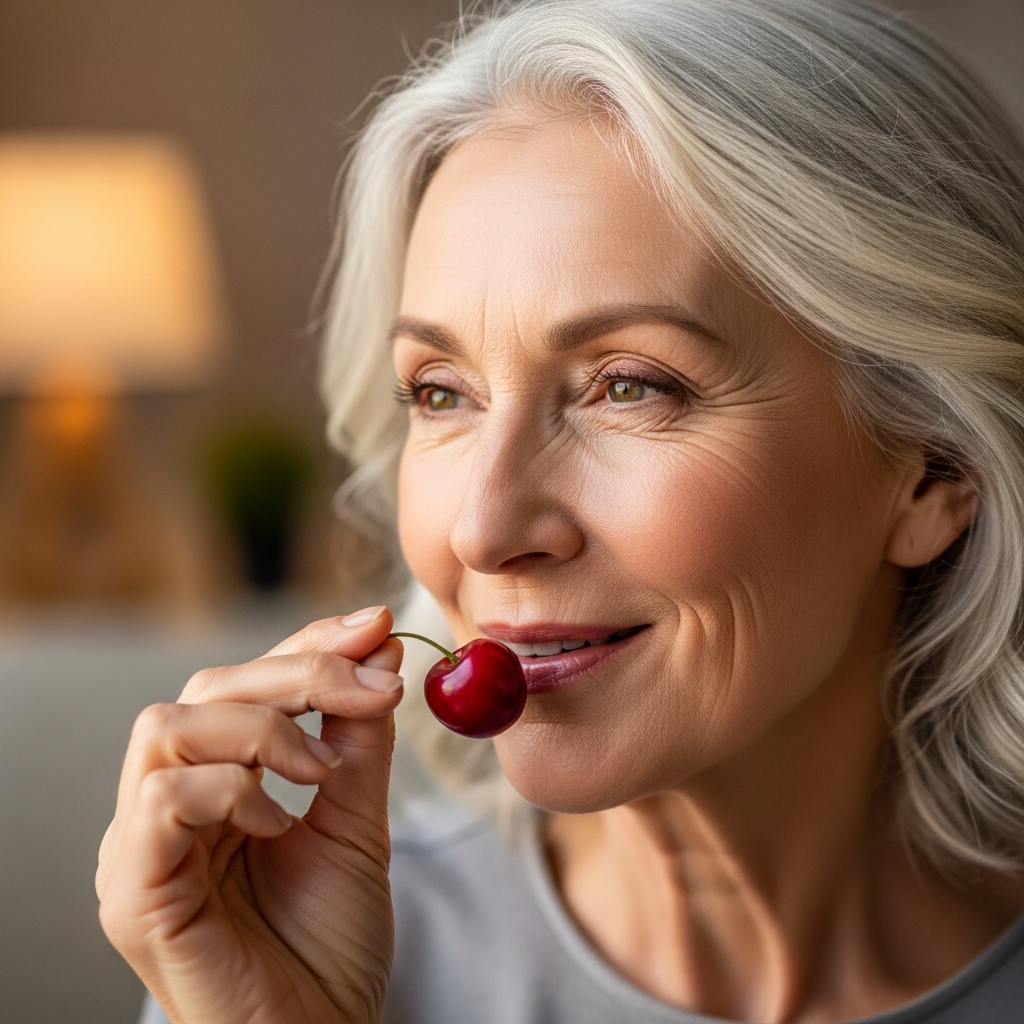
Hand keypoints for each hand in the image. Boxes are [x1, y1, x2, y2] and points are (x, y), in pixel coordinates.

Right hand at [96, 606, 404, 1023]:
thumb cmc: (330, 942)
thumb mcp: (356, 817)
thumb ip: (359, 736)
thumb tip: (380, 644)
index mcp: (212, 785)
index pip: (244, 682)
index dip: (307, 642)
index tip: (375, 623)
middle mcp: (165, 806)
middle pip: (207, 689)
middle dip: (299, 672)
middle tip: (372, 685)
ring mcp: (142, 848)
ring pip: (169, 726)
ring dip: (263, 728)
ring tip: (320, 770)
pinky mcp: (135, 892)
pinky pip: (160, 798)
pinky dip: (230, 789)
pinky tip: (278, 821)